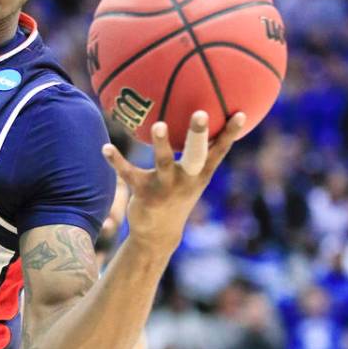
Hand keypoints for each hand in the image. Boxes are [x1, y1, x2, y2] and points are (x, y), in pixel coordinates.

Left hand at [101, 110, 245, 250]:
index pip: (220, 151)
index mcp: (200, 174)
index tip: (241, 113)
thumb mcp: (192, 177)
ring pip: (164, 162)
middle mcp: (186, 179)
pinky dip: (116, 160)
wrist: (158, 235)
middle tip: (201, 113)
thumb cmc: (177, 195)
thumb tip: (202, 121)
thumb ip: (197, 153)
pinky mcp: (144, 192)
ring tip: (158, 124)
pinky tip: (106, 147)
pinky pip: (129, 173)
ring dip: (161, 143)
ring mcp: (166, 187)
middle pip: (196, 154)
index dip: (230, 134)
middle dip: (199, 135)